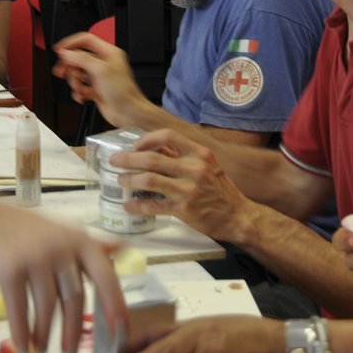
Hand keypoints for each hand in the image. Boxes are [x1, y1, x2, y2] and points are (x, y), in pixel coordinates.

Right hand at [0, 196, 127, 352]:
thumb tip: (121, 248)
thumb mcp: (58, 230)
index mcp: (78, 240)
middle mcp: (60, 247)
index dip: (115, 305)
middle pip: (75, 299)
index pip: (105, 276)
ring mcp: (35, 258)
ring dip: (45, 335)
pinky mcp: (9, 270)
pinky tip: (23, 347)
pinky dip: (21, 333)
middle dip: (73, 332)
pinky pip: (20, 311)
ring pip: (48, 308)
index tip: (119, 331)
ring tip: (41, 351)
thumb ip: (87, 244)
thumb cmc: (16, 227)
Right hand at [51, 32, 151, 127]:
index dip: (71, 43)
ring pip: (77, 73)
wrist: (128, 113)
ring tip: (80, 88)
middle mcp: (103, 63)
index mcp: (108, 53)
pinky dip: (78, 92)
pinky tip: (83, 96)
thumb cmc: (123, 92)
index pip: (86, 40)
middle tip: (61, 72)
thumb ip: (81, 59)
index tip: (59, 50)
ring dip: (75, 82)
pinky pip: (80, 87)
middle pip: (78, 57)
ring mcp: (99, 77)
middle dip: (69, 66)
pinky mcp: (95, 89)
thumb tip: (67, 53)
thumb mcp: (101, 70)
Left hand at [111, 129, 253, 242]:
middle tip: (115, 161)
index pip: (169, 136)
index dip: (148, 139)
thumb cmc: (220, 190)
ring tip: (120, 181)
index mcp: (200, 154)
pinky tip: (129, 206)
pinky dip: (137, 206)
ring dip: (129, 180)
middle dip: (128, 159)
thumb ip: (184, 157)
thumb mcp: (208, 166)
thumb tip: (155, 150)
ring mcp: (187, 190)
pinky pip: (152, 206)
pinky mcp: (182, 210)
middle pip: (152, 159)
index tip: (136, 145)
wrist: (237, 216)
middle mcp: (194, 169)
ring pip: (148, 181)